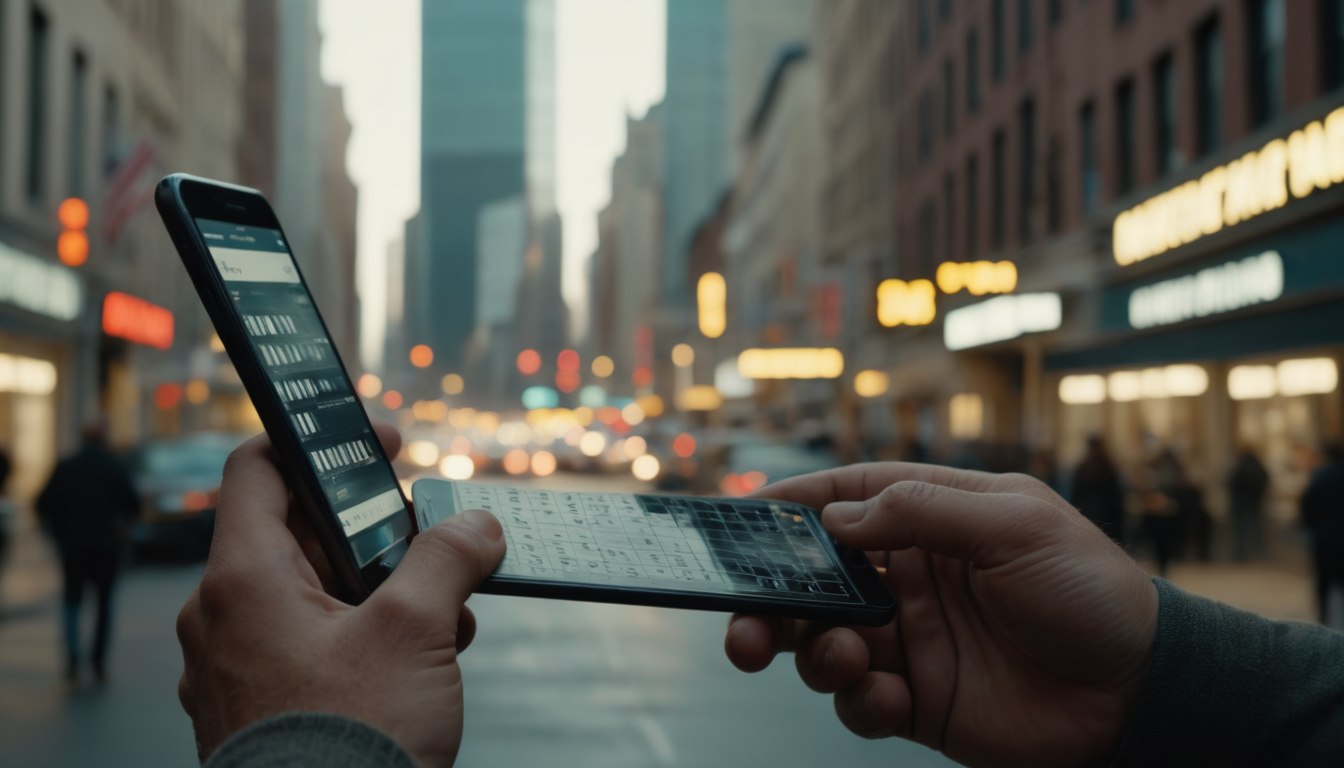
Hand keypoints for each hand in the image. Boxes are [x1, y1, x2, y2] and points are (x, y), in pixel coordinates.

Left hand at [177, 424, 504, 766]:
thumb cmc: (351, 743)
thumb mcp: (417, 631)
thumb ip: (447, 559)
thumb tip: (476, 526)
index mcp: (243, 580)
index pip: (257, 468)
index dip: (319, 439)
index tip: (378, 441)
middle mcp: (221, 618)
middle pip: (295, 535)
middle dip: (375, 535)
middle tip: (430, 548)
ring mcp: (231, 667)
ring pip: (306, 595)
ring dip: (377, 593)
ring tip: (439, 621)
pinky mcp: (252, 708)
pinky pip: (303, 646)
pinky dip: (358, 638)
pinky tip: (414, 666)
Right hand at [724, 464, 1157, 767]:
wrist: (1139, 694)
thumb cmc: (1090, 592)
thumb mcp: (1018, 526)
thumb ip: (925, 511)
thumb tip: (838, 519)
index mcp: (936, 521)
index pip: (849, 499)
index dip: (796, 505)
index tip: (744, 517)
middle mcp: (912, 579)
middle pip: (816, 579)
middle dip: (771, 598)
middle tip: (744, 622)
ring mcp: (911, 641)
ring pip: (823, 641)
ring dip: (813, 651)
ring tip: (846, 657)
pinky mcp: (919, 700)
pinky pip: (859, 701)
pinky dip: (856, 701)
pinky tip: (884, 697)